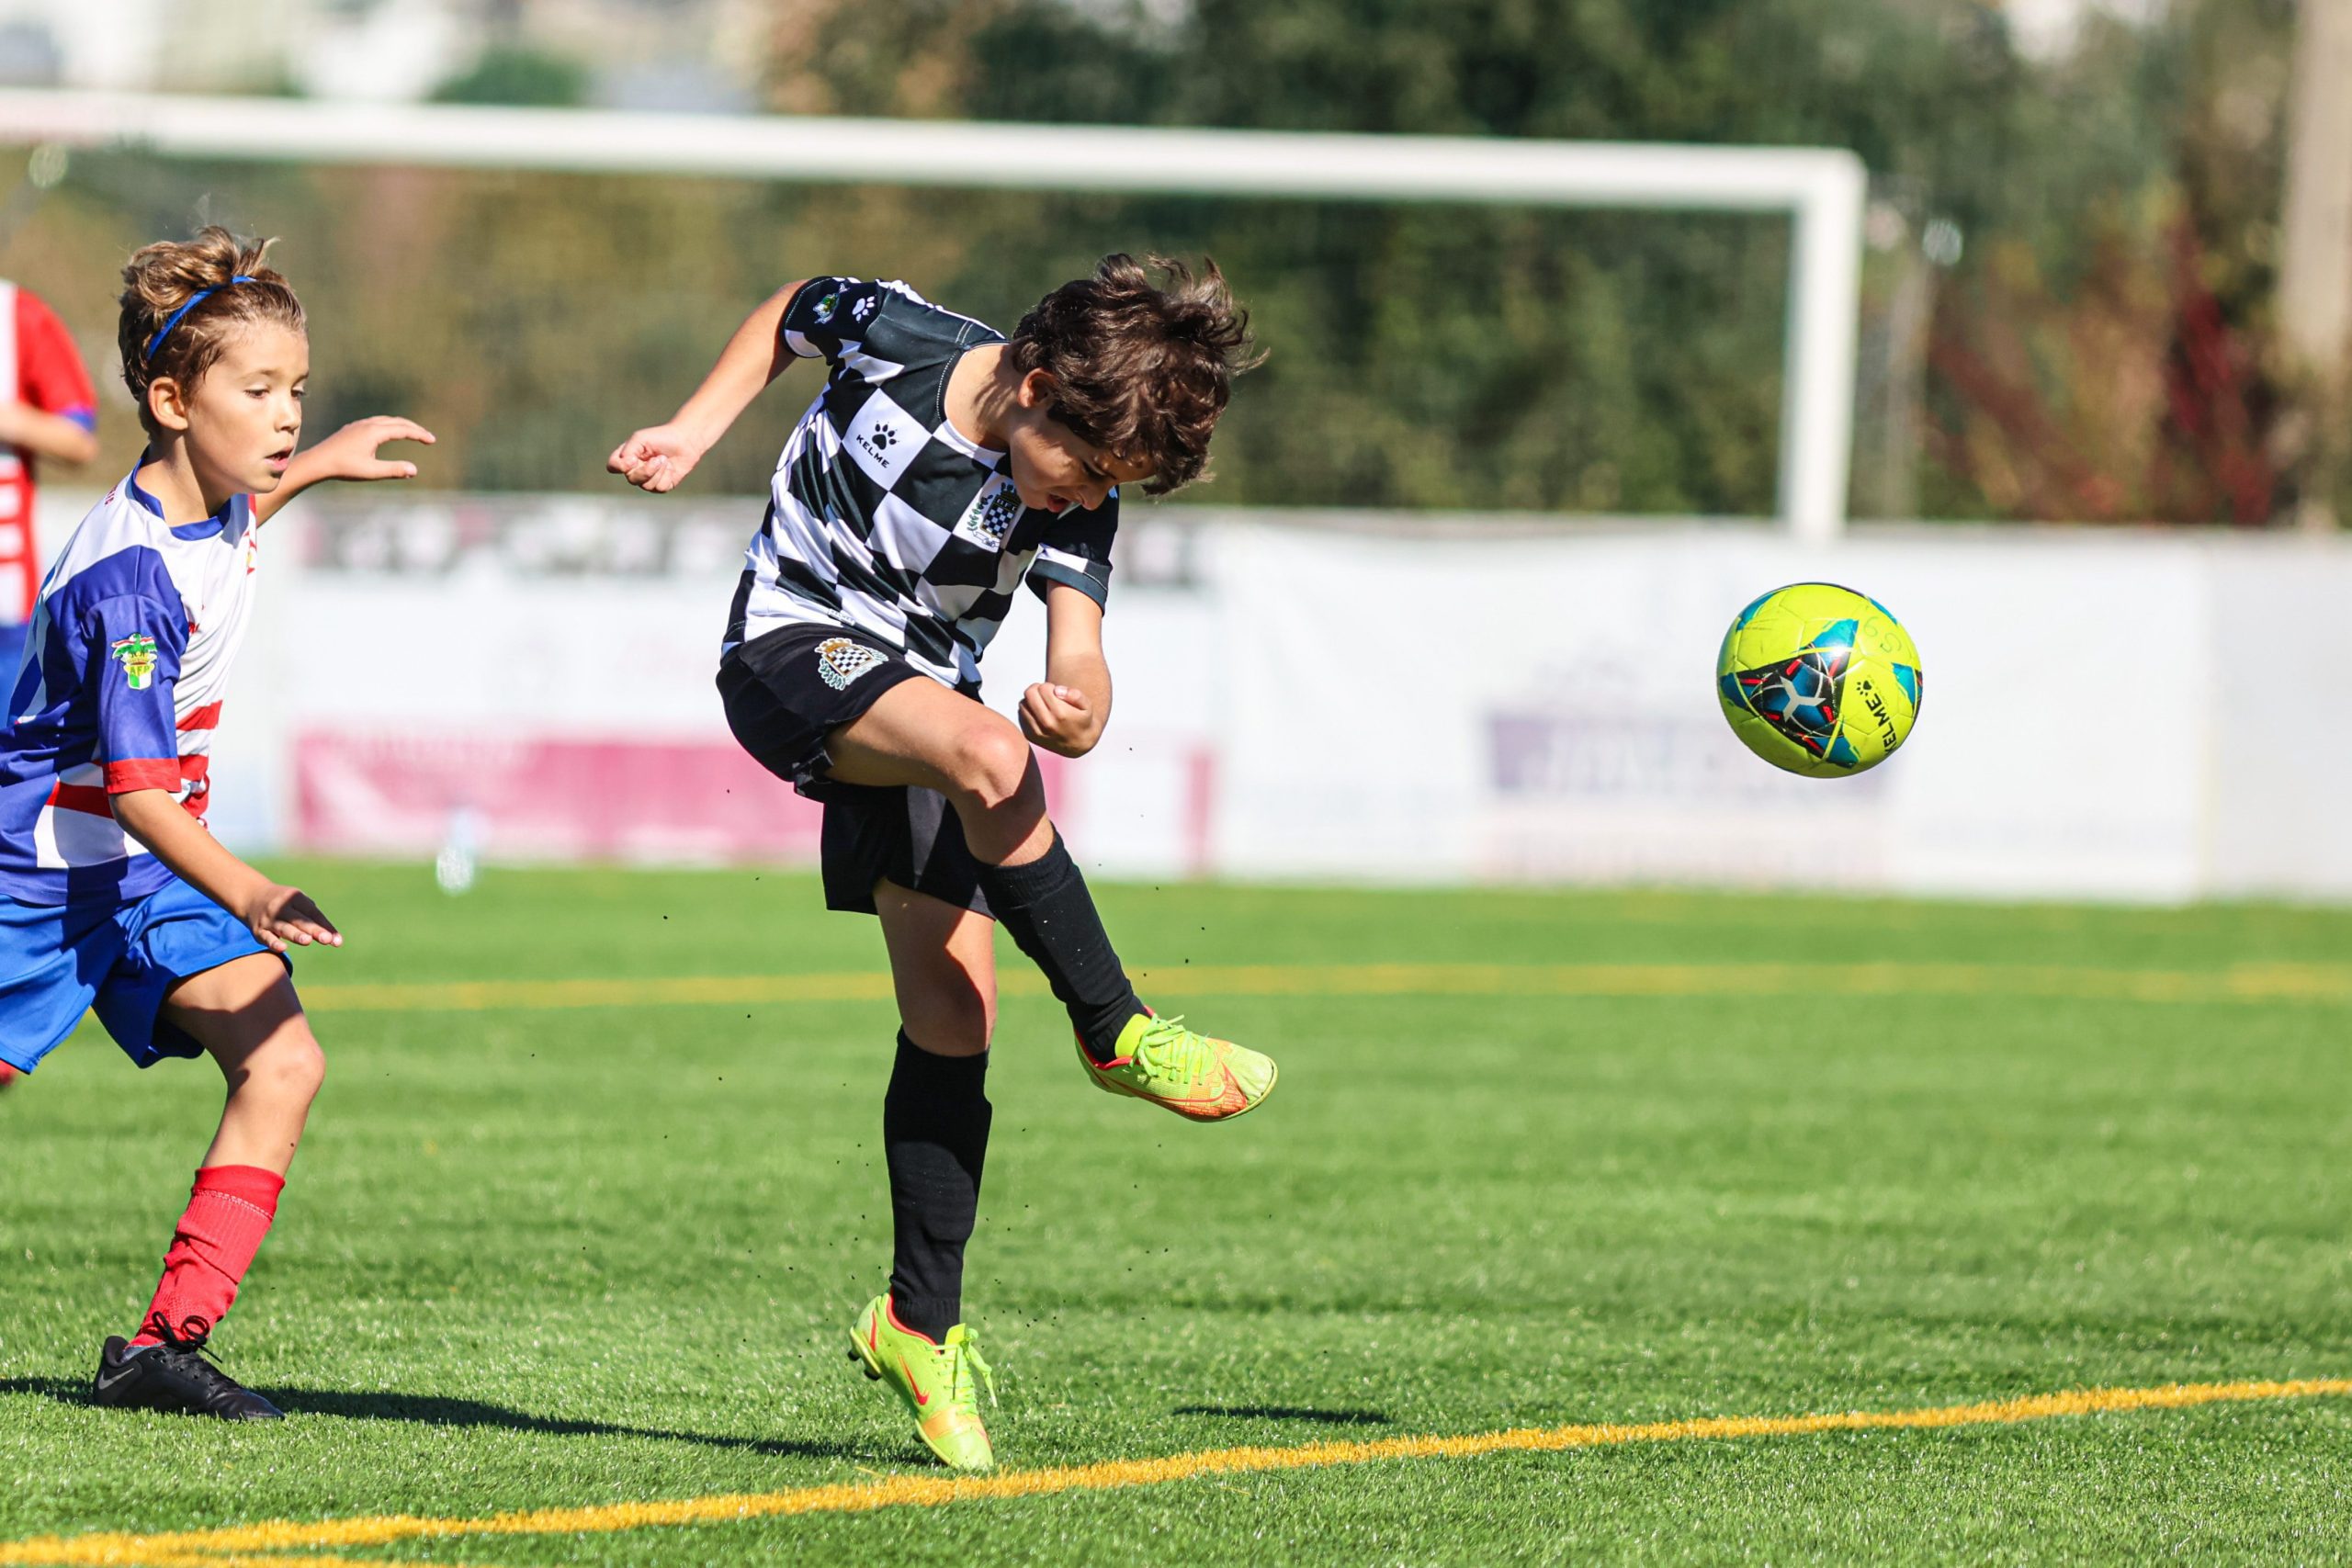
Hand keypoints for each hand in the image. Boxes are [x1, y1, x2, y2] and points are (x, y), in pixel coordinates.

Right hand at [242, 883, 342, 953]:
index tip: (337, 941)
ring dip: (296, 935)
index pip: (313, 913)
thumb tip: (335, 940)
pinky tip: (283, 948)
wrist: (252, 897)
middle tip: (326, 939)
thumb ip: (316, 920)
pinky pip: (266, 937)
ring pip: (284, 928)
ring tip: (307, 941)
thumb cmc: (286, 904)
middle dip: (313, 930)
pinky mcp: (258, 930)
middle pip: (300, 920)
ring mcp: (269, 919)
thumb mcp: (300, 905)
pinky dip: (273, 942)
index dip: (325, 927)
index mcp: (295, 898)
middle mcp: (281, 907)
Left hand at [305, 415, 436, 481]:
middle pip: (397, 421)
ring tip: (412, 433)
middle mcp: (368, 425)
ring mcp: (359, 425)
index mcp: (374, 432)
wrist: (318, 461)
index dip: (419, 434)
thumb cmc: (344, 467)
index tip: (432, 440)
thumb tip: (415, 470)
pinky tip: (388, 434)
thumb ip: (394, 470)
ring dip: (401, 425)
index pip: (403, 430)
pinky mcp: (352, 429)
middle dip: (414, 428)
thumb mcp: (371, 472)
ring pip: (386, 420)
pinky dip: (389, 426)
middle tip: (427, 437)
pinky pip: (376, 422)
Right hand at [607, 422, 706, 492]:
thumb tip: (626, 465)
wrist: (685, 441)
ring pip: (646, 485)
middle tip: (658, 458)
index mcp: (627, 457)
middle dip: (646, 470)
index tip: (633, 459)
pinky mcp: (662, 486)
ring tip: (665, 459)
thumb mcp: (640, 439)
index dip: (620, 466)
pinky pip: (659, 488)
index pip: (613, 467)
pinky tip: (671, 467)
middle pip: (632, 479)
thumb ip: (628, 451)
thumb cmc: (661, 437)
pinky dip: (666, 476)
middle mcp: (635, 470)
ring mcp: (648, 480)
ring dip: (659, 471)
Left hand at [1018, 682, 1099, 757]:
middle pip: (1030, 693)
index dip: (1049, 686)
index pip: (1043, 688)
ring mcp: (1037, 731)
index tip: (1055, 692)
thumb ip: (1075, 695)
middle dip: (1037, 689)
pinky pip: (1020, 715)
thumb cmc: (1082, 721)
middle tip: (1046, 694)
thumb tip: (1057, 690)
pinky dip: (1027, 711)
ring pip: (1022, 704)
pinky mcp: (1030, 736)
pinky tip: (1038, 713)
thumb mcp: (1087, 706)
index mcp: (1061, 714)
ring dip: (1031, 700)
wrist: (1078, 745)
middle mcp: (1047, 724)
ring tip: (1043, 704)